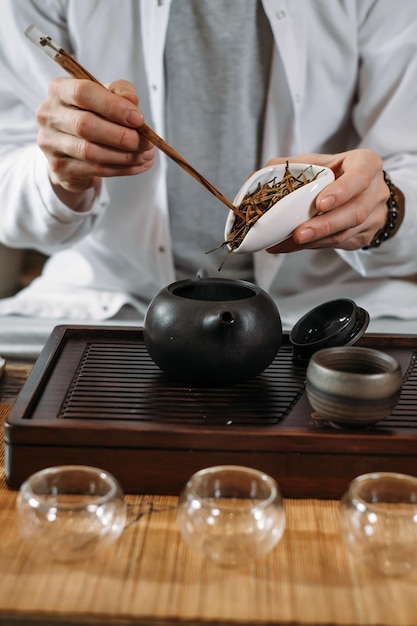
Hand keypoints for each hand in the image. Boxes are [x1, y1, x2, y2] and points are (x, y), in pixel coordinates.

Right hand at [36, 78, 154, 209]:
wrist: (72, 150)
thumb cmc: (92, 116)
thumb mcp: (106, 97)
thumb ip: (120, 92)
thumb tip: (132, 102)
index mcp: (59, 90)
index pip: (83, 93)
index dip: (113, 106)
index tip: (139, 119)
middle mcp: (49, 115)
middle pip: (85, 125)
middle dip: (121, 135)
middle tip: (146, 142)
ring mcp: (50, 144)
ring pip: (90, 151)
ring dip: (124, 155)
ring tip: (146, 155)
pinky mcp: (60, 168)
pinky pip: (95, 169)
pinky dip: (122, 169)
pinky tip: (138, 165)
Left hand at [265, 149, 400, 252]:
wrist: (363, 192)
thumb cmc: (337, 174)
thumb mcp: (319, 162)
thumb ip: (292, 166)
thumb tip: (258, 177)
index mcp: (366, 165)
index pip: (359, 177)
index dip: (342, 191)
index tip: (321, 203)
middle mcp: (375, 191)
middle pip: (353, 213)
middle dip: (323, 226)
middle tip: (299, 234)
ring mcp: (374, 217)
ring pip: (345, 233)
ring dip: (315, 240)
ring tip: (288, 242)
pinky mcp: (365, 237)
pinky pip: (338, 244)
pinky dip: (313, 246)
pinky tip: (292, 246)